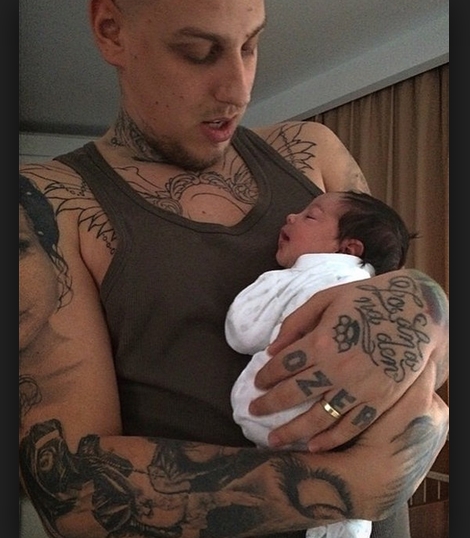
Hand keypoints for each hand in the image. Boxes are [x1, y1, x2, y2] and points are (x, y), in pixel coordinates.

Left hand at [249, 269, 448, 451]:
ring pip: (317, 417)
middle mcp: (336, 370)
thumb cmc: (367, 300)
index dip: (266, 376)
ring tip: (273, 440)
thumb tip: (271, 349)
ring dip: (292, 430)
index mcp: (321, 342)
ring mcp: (358, 389)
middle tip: (253, 411)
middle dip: (269, 404)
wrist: (416, 312)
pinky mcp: (378, 402)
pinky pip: (351, 427)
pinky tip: (312, 445)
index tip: (256, 384)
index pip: (283, 365)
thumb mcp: (327, 298)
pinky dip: (330, 439)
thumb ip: (296, 322)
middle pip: (294, 393)